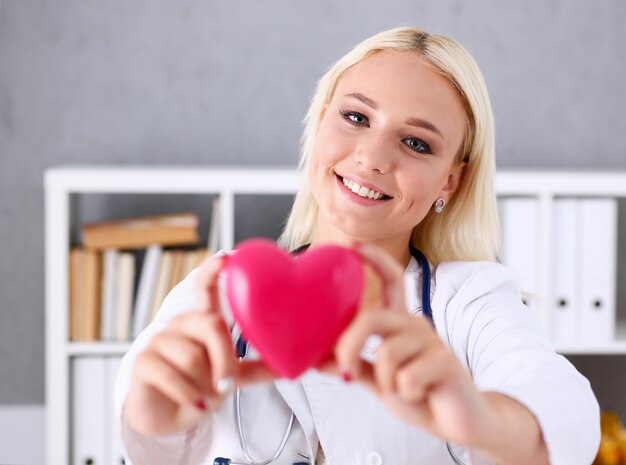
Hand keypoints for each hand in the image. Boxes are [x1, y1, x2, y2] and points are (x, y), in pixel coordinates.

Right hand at [124, 254, 273, 435]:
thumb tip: (292, 365)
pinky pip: (171, 376)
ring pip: (192, 356)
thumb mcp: (234, 376)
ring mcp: (158, 340)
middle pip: (211, 325)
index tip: (225, 257)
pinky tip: (194, 404)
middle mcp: (180, 324)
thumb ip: (258, 367)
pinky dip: (188, 395)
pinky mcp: (142, 361)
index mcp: (202, 321)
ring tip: (203, 396)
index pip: (205, 288)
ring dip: (204, 385)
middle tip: (227, 385)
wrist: (169, 416)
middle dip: (225, 359)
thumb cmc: (201, 387)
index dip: (213, 271)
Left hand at [318, 243, 495, 444]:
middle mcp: (415, 324)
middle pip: (372, 318)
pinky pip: (406, 377)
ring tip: (403, 390)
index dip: (375, 260)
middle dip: (349, 345)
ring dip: (385, 382)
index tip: (354, 246)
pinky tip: (421, 395)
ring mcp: (432, 341)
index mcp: (399, 323)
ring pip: (386, 353)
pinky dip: (405, 395)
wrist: (458, 421)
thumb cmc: (418, 394)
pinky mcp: (446, 362)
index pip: (392, 281)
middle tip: (345, 370)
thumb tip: (313, 359)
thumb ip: (351, 366)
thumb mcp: (376, 380)